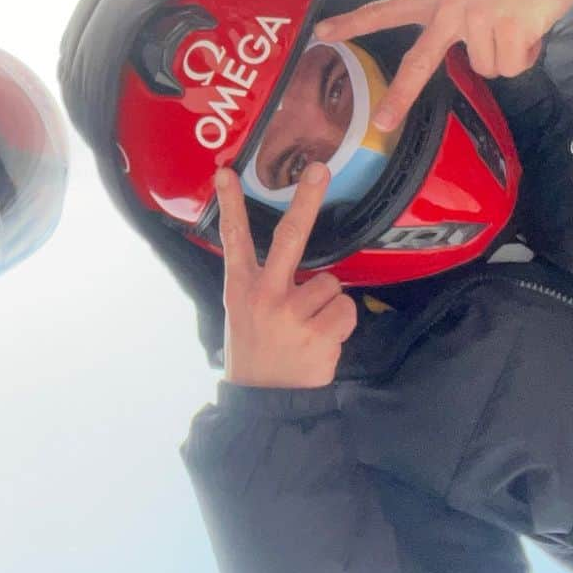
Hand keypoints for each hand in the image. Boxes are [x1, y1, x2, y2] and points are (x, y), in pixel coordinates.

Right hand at [217, 163, 356, 388]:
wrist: (265, 403)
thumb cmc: (256, 349)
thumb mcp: (241, 311)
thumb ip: (259, 281)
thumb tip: (291, 252)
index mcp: (240, 287)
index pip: (233, 238)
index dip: (231, 203)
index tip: (226, 172)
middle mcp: (265, 295)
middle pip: (290, 236)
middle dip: (306, 199)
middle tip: (319, 169)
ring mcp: (292, 314)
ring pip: (332, 283)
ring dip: (328, 303)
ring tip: (309, 327)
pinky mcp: (319, 334)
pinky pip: (346, 309)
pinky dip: (341, 324)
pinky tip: (321, 340)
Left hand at [316, 0, 572, 131]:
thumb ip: (453, 18)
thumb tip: (468, 57)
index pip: (385, 9)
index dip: (353, 23)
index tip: (322, 32)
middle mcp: (451, 8)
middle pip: (419, 61)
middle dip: (400, 95)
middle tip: (383, 120)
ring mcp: (480, 19)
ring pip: (487, 69)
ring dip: (506, 53)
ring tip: (514, 20)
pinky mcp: (510, 27)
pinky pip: (514, 65)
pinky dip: (527, 52)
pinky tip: (530, 24)